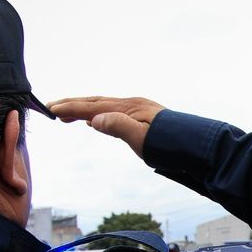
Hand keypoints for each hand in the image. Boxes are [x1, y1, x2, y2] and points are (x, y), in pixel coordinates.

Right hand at [48, 96, 165, 158]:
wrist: (200, 148)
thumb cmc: (173, 147)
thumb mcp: (143, 140)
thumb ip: (118, 127)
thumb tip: (93, 120)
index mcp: (129, 108)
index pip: (92, 106)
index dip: (70, 108)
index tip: (50, 109)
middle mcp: (132, 105)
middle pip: (96, 102)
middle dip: (72, 105)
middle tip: (50, 109)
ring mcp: (139, 111)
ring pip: (104, 107)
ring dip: (84, 110)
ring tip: (67, 116)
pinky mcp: (144, 119)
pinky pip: (114, 113)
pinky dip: (99, 115)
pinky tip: (96, 122)